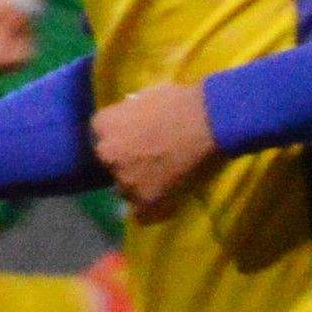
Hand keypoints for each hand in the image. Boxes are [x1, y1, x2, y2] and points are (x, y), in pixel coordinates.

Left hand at [89, 76, 219, 216]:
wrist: (210, 120)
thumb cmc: (182, 102)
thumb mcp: (146, 96)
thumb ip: (130, 110)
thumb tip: (130, 114)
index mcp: (103, 125)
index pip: (102, 137)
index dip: (120, 139)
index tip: (135, 140)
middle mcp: (107, 154)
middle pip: (110, 164)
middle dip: (127, 163)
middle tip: (151, 160)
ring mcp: (125, 178)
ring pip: (125, 190)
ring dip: (139, 186)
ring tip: (163, 180)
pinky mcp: (146, 198)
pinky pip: (142, 214)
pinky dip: (153, 211)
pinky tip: (166, 203)